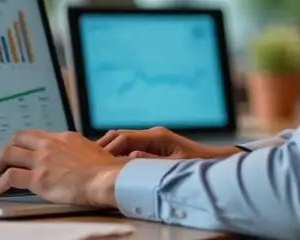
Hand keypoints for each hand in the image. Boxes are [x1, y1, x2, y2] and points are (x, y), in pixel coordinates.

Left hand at [0, 130, 123, 206]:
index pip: (32, 136)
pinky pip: (9, 178)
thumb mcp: (90, 151)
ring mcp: (42, 160)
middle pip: (15, 141)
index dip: (19, 145)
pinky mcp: (39, 178)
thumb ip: (75, 152)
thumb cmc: (106, 170)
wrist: (108, 179)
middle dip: (1, 154)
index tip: (14, 155)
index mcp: (62, 137)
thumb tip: (72, 160)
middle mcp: (49, 145)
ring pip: (6, 156)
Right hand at [97, 126, 239, 159]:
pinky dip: (118, 153)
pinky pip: (130, 146)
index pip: (124, 137)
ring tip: (95, 164)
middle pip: (119, 135)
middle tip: (88, 161)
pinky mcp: (153, 145)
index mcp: (156, 136)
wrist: (212, 161)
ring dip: (110, 150)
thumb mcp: (173, 165)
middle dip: (104, 147)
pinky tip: (111, 165)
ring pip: (123, 140)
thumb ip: (151, 162)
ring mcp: (152, 138)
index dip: (108, 149)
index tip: (97, 162)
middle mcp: (152, 134)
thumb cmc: (196, 164)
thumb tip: (131, 158)